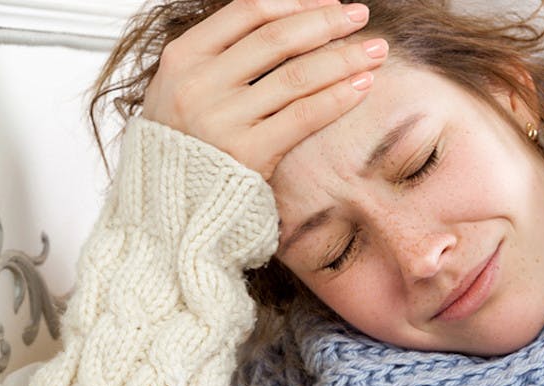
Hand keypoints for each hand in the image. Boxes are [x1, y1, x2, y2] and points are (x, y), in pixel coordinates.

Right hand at [141, 0, 386, 179]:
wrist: (169, 206)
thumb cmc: (185, 142)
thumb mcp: (185, 87)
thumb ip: (226, 54)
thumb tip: (291, 19)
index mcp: (183, 57)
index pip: (248, 12)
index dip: (296, 2)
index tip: (330, 2)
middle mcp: (199, 84)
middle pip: (278, 39)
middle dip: (328, 23)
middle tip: (361, 15)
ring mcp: (222, 119)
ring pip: (297, 76)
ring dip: (344, 58)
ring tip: (374, 51)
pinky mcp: (246, 154)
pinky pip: (303, 116)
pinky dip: (338, 97)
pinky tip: (362, 86)